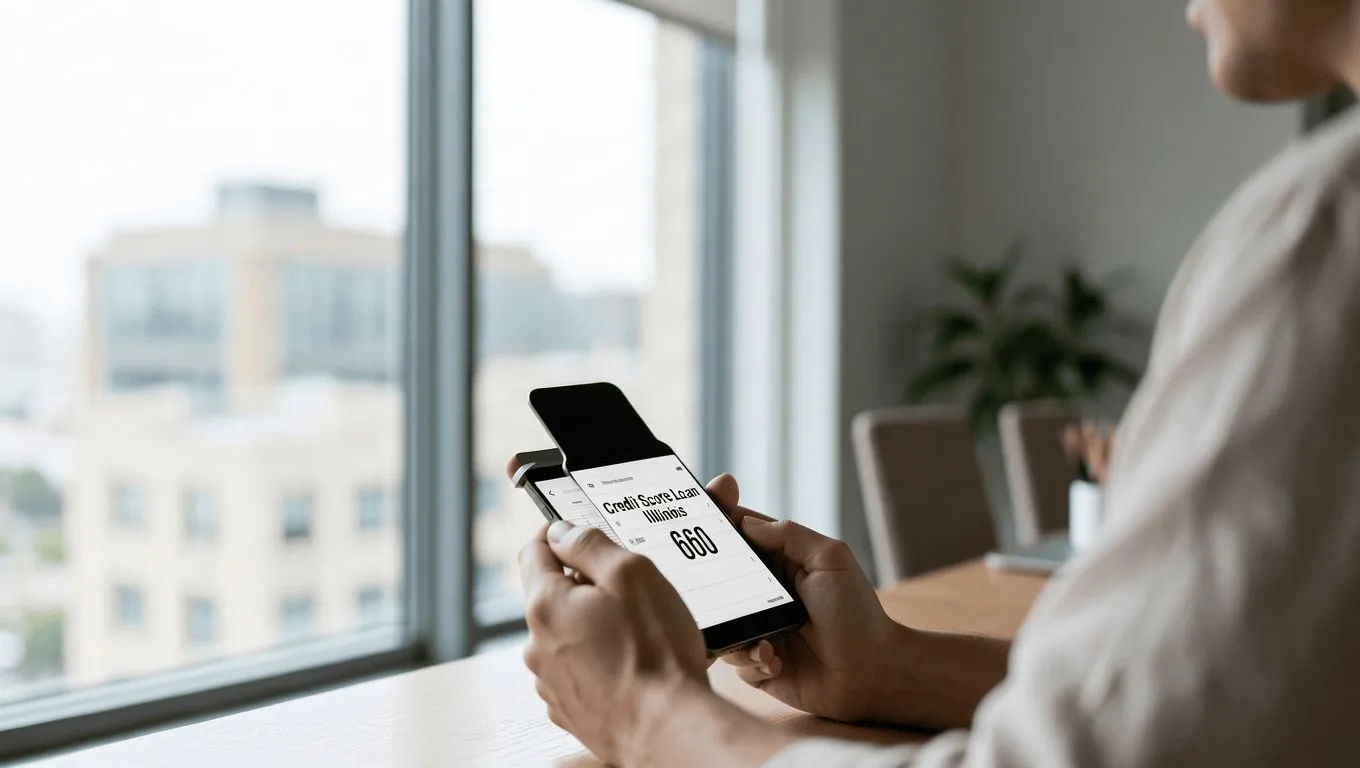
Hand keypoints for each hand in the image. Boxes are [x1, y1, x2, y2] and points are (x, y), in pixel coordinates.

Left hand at [519, 519, 709, 764]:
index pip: (533, 552)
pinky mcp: (568, 708)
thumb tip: (562, 531)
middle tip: (628, 589)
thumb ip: (590, 545)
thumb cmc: (655, 653)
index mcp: (546, 605)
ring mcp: (550, 681)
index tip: (574, 529)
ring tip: (637, 633)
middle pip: (552, 595)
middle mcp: (538, 645)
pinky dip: (597, 660)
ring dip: (592, 625)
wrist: (668, 728)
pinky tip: (631, 664)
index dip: (555, 533)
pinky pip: (576, 669)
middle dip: (585, 585)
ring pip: (566, 634)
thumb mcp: (631, 574)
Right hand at [713, 483, 903, 722]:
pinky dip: (750, 660)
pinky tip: (775, 661)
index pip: (738, 538)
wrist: (872, 673)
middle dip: (709, 586)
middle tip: (717, 592)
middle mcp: (762, 596)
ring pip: (718, 624)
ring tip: (765, 641)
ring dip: (736, 632)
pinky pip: (733, 662)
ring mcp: (758, 630)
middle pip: (717, 581)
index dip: (716, 524)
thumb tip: (744, 522)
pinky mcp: (758, 666)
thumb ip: (789, 534)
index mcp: (778, 565)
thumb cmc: (857, 613)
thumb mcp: (830, 559)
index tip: (698, 512)